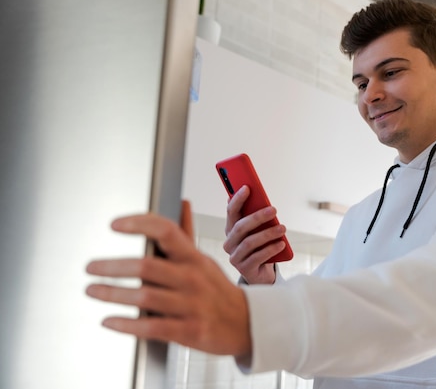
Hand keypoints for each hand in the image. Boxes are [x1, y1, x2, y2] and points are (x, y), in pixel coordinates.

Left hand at [85, 201, 250, 357]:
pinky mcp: (189, 331)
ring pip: (145, 297)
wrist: (246, 324)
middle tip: (90, 267)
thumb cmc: (217, 290)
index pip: (167, 232)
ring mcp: (191, 305)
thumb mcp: (203, 259)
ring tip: (92, 290)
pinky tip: (109, 320)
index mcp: (193, 257)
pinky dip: (126, 324)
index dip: (139, 224)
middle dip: (112, 266)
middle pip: (147, 266)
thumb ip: (186, 233)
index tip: (114, 225)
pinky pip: (152, 327)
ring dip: (112, 293)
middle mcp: (192, 278)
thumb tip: (182, 202)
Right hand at [223, 186, 286, 283]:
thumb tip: (263, 201)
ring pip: (249, 242)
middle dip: (257, 217)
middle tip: (274, 210)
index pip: (231, 212)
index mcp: (231, 230)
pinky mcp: (244, 269)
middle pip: (240, 227)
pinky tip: (281, 244)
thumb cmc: (261, 246)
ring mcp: (235, 257)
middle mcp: (229, 243)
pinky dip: (270, 249)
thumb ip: (258, 218)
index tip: (247, 187)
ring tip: (283, 228)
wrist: (262, 273)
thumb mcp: (259, 231)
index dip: (237, 199)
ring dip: (267, 234)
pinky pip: (257, 257)